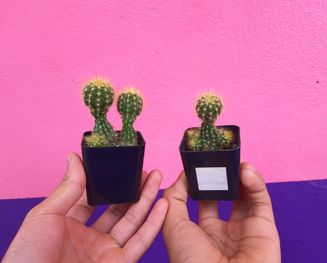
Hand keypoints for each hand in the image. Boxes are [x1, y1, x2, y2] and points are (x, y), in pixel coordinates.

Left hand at [3, 153, 167, 262]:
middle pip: (117, 208)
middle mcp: (89, 238)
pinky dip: (153, 225)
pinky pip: (140, 243)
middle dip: (132, 188)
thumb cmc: (28, 260)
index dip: (107, 182)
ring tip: (157, 179)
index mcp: (67, 225)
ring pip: (132, 222)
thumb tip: (74, 158)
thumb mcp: (44, 217)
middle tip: (146, 170)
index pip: (93, 198)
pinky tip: (162, 206)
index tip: (120, 166)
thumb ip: (67, 189)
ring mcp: (105, 252)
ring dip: (147, 200)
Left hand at [163, 163, 279, 262]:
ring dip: (241, 176)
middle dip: (223, 177)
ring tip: (233, 160)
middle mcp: (225, 232)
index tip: (200, 162)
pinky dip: (255, 183)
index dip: (202, 182)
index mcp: (202, 234)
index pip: (204, 201)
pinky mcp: (265, 229)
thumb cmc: (191, 261)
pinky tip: (245, 170)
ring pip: (246, 196)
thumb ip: (175, 198)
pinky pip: (262, 201)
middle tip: (219, 158)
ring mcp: (246, 231)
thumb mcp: (173, 226)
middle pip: (227, 197)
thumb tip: (182, 175)